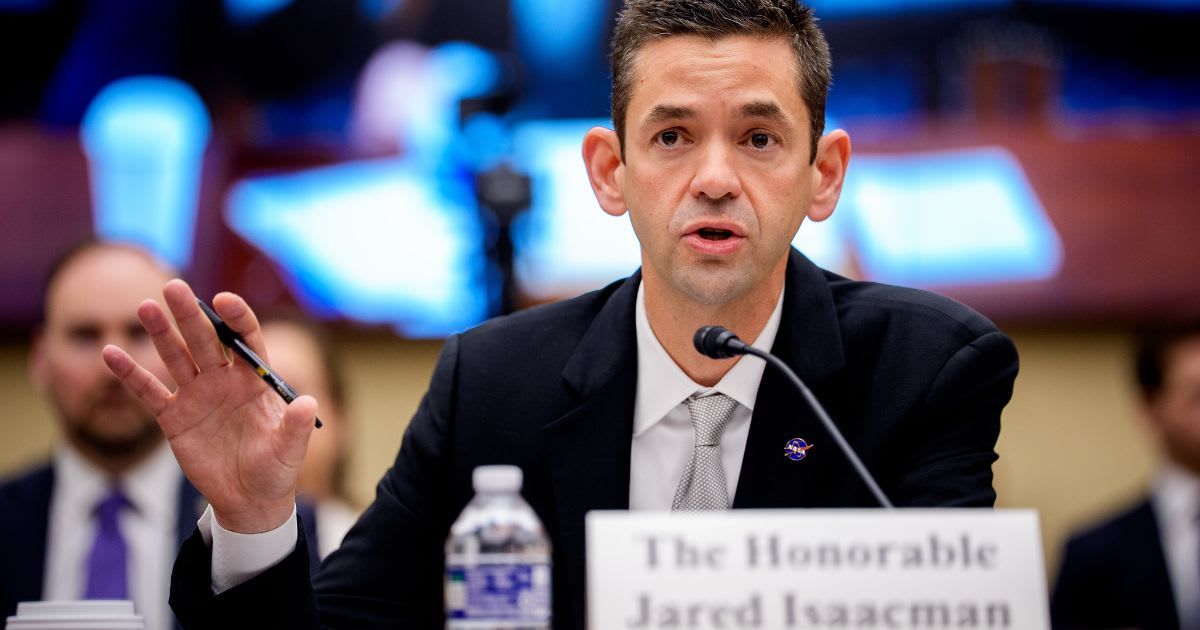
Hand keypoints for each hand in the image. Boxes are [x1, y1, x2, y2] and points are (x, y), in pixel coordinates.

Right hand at [102, 279, 315, 532]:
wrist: (249, 499)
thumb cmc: (276, 470)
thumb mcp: (290, 450)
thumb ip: (296, 425)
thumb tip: (308, 402)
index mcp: (255, 381)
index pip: (246, 340)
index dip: (237, 318)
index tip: (224, 300)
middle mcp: (225, 380)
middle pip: (207, 340)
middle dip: (190, 315)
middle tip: (174, 286)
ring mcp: (198, 396)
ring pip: (177, 357)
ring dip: (161, 333)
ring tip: (145, 306)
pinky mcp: (174, 418)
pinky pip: (150, 392)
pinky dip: (131, 374)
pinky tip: (111, 353)